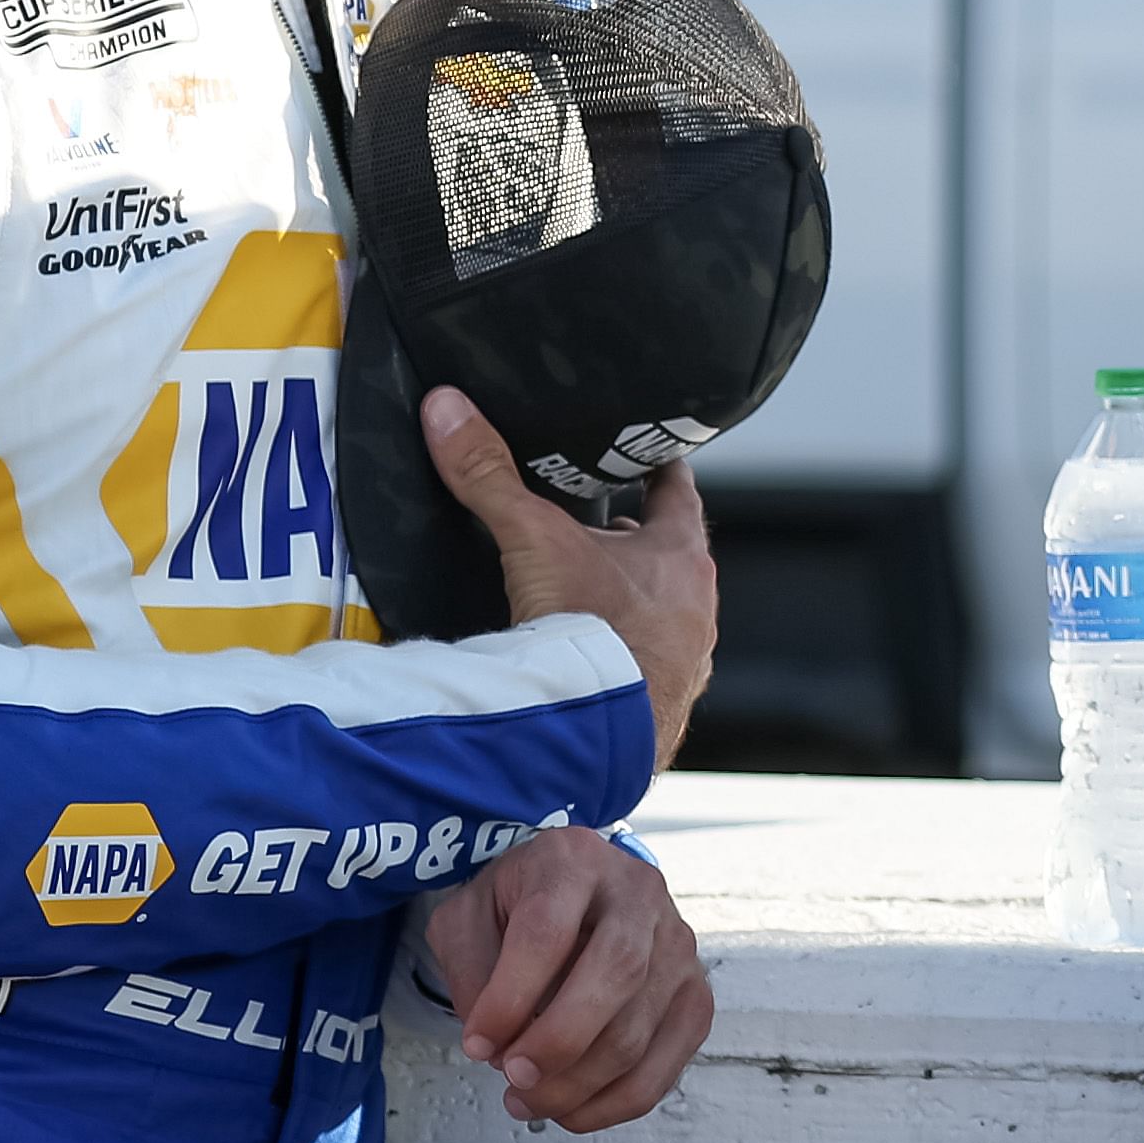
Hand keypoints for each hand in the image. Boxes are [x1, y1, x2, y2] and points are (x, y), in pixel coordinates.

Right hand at [421, 384, 717, 765]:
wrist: (602, 732)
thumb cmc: (593, 631)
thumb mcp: (534, 540)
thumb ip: (488, 476)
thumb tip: (448, 409)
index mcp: (680, 554)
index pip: (677, 492)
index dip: (658, 468)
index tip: (647, 453)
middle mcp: (695, 604)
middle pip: (667, 555)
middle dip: (631, 540)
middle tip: (597, 523)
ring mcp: (686, 658)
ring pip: (660, 613)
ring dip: (627, 601)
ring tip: (586, 594)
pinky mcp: (662, 703)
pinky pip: (644, 665)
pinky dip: (619, 654)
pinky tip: (587, 659)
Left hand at [423, 823, 712, 1130]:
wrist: (577, 892)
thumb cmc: (517, 908)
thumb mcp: (468, 916)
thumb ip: (468, 969)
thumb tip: (495, 1043)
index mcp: (575, 860)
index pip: (549, 931)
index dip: (510, 998)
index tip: (476, 1045)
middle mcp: (640, 893)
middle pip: (616, 973)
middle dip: (558, 1042)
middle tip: (513, 1078)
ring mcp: (678, 944)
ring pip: (638, 1029)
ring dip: (577, 1084)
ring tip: (526, 1102)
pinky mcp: (695, 994)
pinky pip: (664, 1064)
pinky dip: (614, 1103)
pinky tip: (571, 1110)